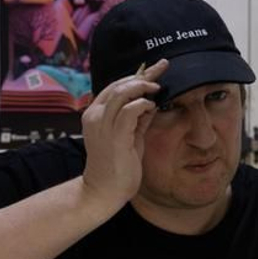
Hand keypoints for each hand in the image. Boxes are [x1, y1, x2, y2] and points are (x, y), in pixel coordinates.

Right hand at [79, 59, 166, 211]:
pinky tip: (152, 105)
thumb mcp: (130, 136)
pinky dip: (143, 104)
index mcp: (95, 114)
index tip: (155, 68)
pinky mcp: (114, 135)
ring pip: (122, 92)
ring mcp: (102, 125)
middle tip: (162, 67)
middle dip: (143, 74)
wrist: (103, 191)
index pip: (115, 87)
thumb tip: (151, 103)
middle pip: (119, 84)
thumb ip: (138, 119)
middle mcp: (94, 115)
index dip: (136, 75)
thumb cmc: (116, 165)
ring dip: (142, 86)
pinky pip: (129, 110)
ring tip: (157, 87)